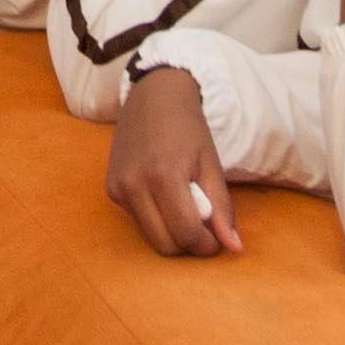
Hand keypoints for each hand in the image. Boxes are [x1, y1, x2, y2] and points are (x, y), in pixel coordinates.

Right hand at [107, 68, 241, 257]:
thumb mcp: (211, 166)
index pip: (187, 234)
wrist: (154, 96)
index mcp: (163, 176)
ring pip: (151, 237)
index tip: (217, 235)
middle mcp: (134, 184)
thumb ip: (222, 209)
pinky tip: (163, 195)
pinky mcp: (111, 188)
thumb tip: (234, 249)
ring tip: (184, 207)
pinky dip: (156, 219)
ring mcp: (118, 187)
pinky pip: (139, 221)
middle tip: (203, 224)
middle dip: (189, 243)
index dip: (208, 244)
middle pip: (166, 245)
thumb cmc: (188, 129)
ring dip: (172, 233)